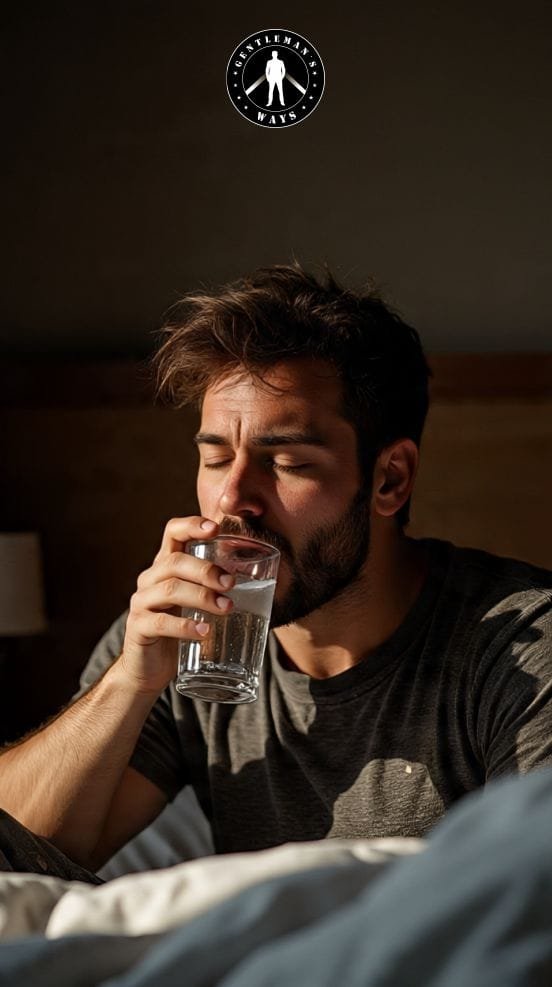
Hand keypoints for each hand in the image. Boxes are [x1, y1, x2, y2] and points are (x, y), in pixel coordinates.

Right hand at [119, 517, 233, 694]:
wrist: (149, 669)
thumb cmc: (180, 631)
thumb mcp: (196, 604)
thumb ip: (217, 589)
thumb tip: (270, 581)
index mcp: (165, 566)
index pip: (173, 533)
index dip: (192, 525)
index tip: (216, 528)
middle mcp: (150, 579)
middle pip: (175, 561)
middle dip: (206, 570)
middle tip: (231, 584)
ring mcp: (141, 603)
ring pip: (170, 589)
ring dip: (202, 596)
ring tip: (226, 607)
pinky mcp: (138, 628)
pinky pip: (160, 623)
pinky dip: (185, 626)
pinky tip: (204, 632)